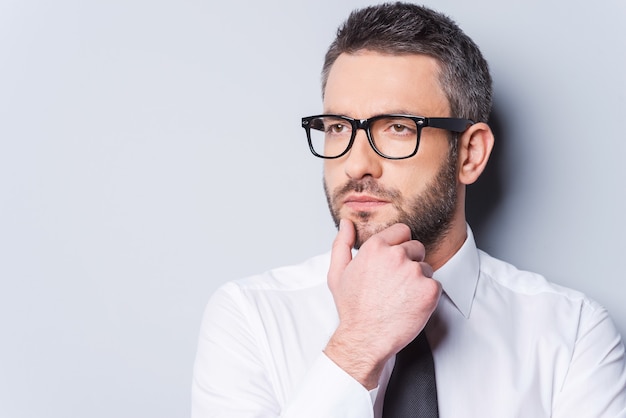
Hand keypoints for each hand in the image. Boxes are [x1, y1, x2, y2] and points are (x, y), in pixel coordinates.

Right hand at [324, 219, 441, 388]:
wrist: (365, 339)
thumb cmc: (352, 309)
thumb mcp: (337, 273)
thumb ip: (342, 243)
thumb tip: (346, 223)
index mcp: (375, 247)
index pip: (402, 231)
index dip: (398, 246)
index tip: (392, 263)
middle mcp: (396, 255)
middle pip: (416, 247)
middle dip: (409, 262)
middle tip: (395, 284)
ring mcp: (414, 272)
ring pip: (426, 267)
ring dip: (418, 280)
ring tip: (400, 297)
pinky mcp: (429, 290)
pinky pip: (435, 285)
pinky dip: (427, 296)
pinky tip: (410, 305)